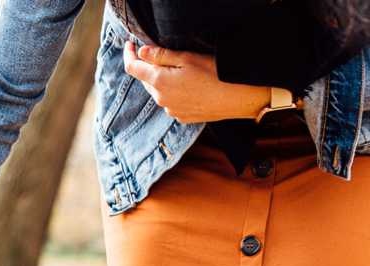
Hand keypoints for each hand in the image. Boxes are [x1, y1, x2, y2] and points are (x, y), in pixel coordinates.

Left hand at [122, 43, 271, 123]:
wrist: (240, 98)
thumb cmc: (216, 74)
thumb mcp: (187, 58)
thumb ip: (161, 56)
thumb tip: (141, 52)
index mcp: (159, 82)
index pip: (133, 68)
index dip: (129, 54)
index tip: (130, 45)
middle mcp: (161, 100)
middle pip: (145, 80)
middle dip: (146, 67)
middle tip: (154, 53)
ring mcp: (171, 110)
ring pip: (158, 92)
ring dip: (160, 80)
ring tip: (174, 69)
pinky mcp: (182, 117)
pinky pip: (170, 102)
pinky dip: (172, 92)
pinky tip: (186, 85)